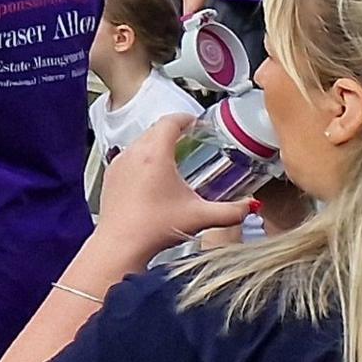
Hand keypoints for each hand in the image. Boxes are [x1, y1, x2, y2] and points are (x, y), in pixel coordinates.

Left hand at [92, 120, 249, 261]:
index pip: (169, 122)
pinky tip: (154, 174)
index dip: (185, 118)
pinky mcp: (110, 176)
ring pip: (140, 142)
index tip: (196, 121)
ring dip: (157, 143)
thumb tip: (251, 206)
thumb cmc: (155, 227)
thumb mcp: (201, 217)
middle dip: (173, 130)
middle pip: (154, 130)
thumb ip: (232, 211)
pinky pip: (128, 157)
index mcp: (154, 155)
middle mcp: (132, 154)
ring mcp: (118, 164)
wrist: (121, 243)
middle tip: (191, 137)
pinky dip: (143, 157)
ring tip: (175, 155)